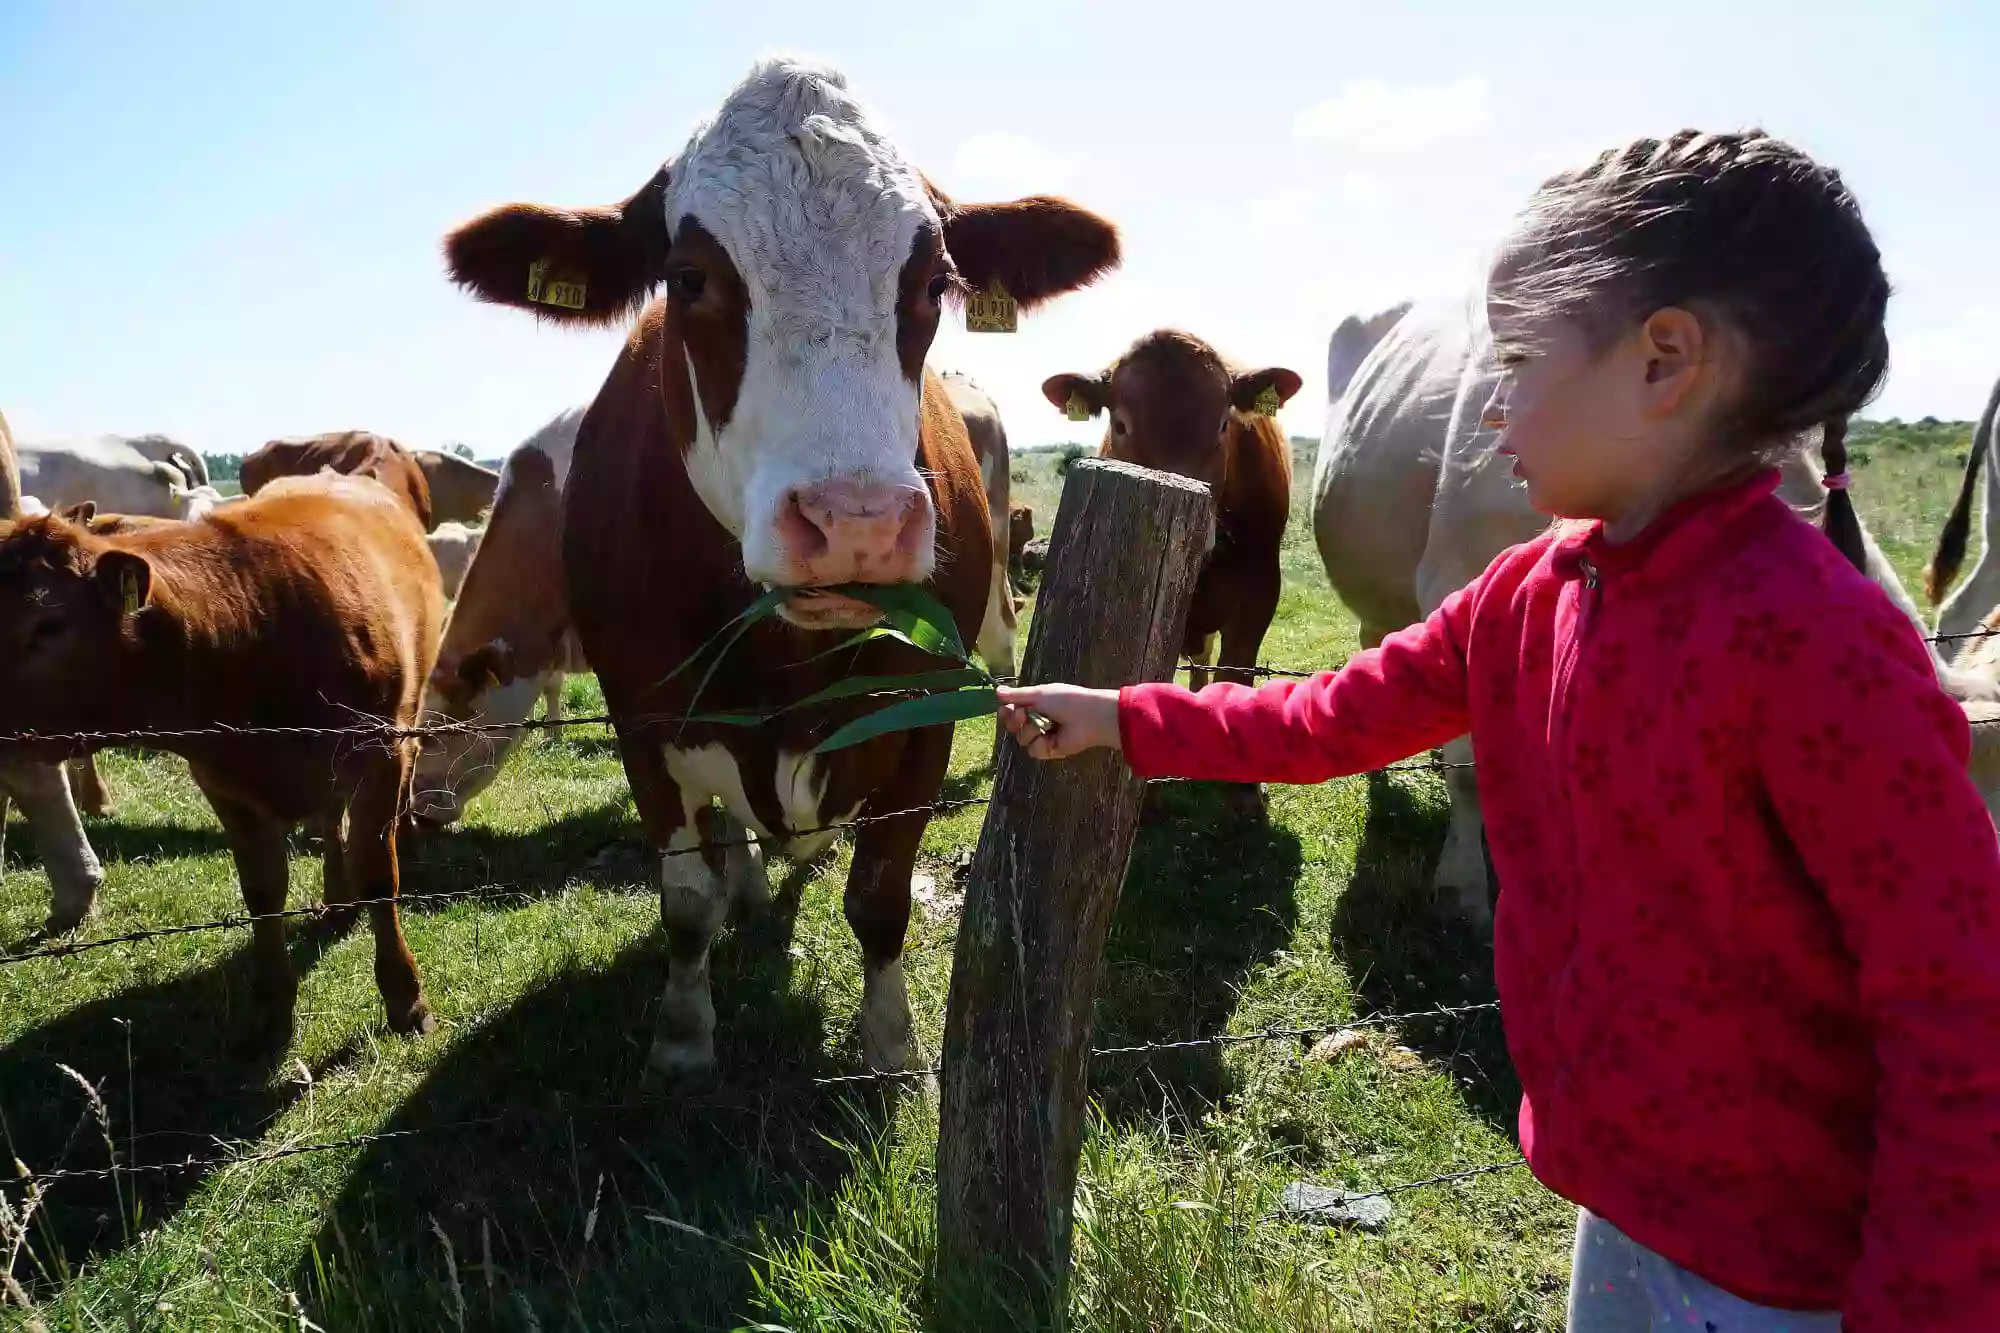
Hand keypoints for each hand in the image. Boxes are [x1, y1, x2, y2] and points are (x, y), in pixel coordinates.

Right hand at [995, 684, 1121, 759]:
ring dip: (1029, 731)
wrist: (1088, 716)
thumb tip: (997, 691)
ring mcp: (1043, 736)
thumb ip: (1017, 695)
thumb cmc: (1066, 700)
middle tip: (1022, 715)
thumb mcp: (1039, 694)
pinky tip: (1051, 737)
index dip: (1006, 712)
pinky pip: (1033, 750)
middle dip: (1014, 721)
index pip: (1011, 711)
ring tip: (1043, 725)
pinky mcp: (1050, 750)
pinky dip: (1040, 743)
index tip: (1007, 708)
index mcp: (1035, 705)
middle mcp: (1037, 721)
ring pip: (1021, 739)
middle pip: (1013, 726)